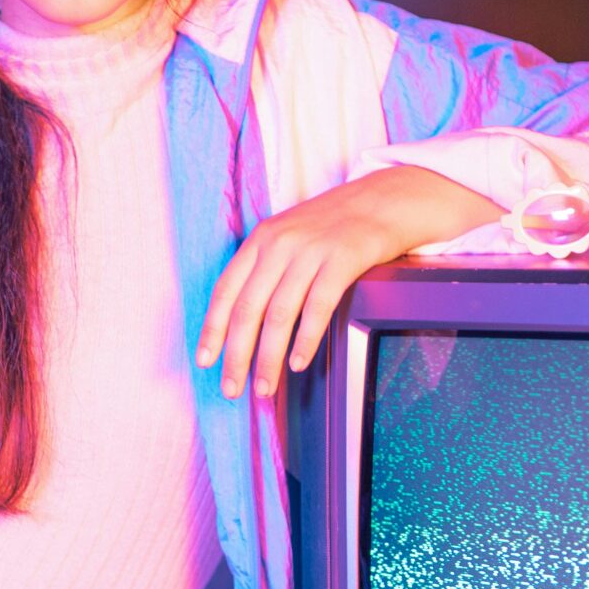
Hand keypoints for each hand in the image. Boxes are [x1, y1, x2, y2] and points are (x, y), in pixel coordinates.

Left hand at [196, 166, 500, 399]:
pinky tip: (298, 363)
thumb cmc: (334, 226)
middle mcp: (279, 244)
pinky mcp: (342, 259)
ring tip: (265, 387)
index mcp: (260, 240)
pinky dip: (305, 340)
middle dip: (236, 355)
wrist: (384, 200)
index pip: (225, 291)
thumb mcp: (289, 236)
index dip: (211, 330)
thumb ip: (265, 269)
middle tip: (232, 388)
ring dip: (268, 358)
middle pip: (247, 309)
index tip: (204, 361)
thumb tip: (244, 322)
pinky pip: (317, 307)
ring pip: (278, 314)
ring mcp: (310, 251)